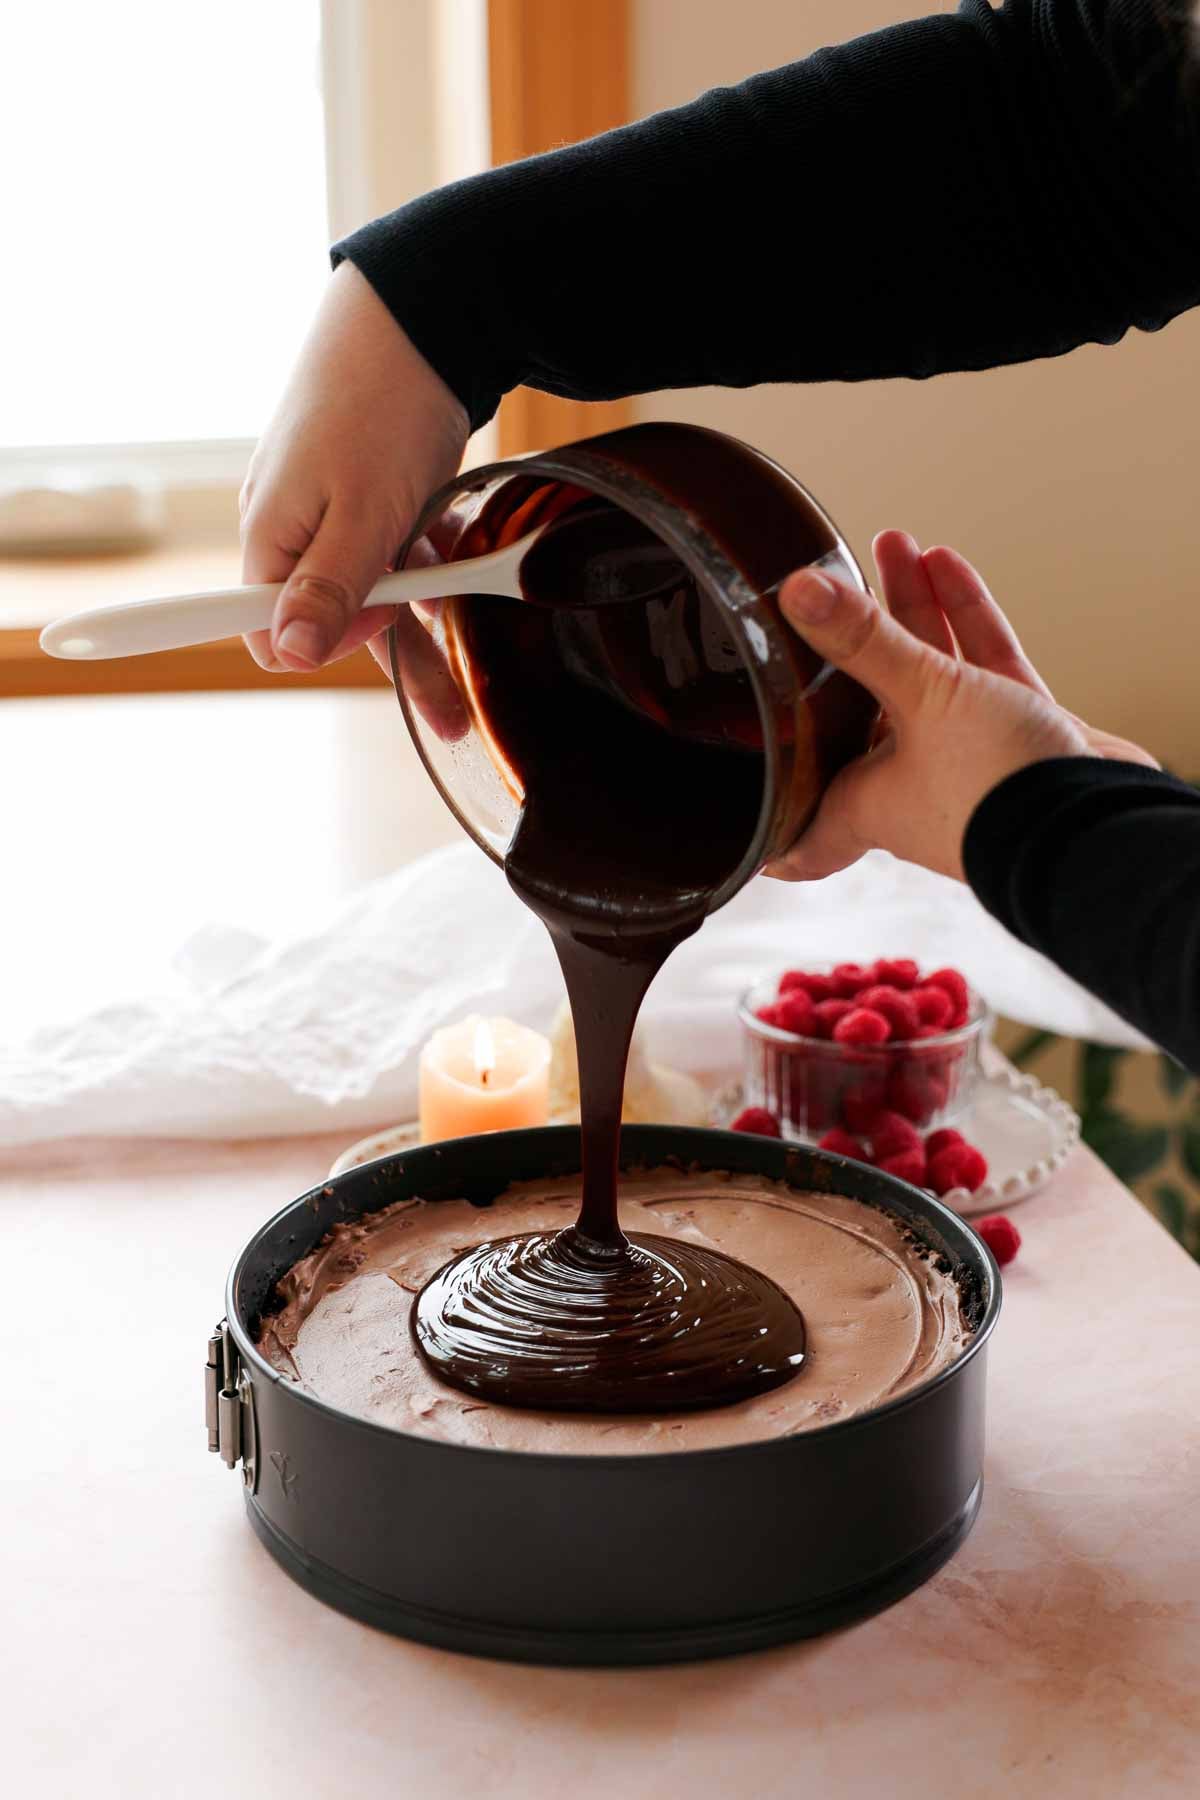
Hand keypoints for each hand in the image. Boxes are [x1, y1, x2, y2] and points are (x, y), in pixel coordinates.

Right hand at [238, 261, 470, 731]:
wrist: (420, 318)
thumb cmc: (380, 409)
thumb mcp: (360, 513)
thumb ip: (328, 587)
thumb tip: (287, 654)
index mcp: (269, 535)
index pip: (267, 631)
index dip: (321, 646)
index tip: (376, 631)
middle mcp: (293, 528)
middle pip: (332, 620)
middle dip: (393, 657)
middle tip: (453, 713)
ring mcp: (334, 510)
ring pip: (376, 590)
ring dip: (422, 617)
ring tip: (472, 664)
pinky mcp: (374, 493)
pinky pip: (398, 551)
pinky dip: (431, 564)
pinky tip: (462, 562)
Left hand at [768, 531, 1156, 882]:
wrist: (1101, 821)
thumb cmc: (996, 789)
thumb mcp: (920, 698)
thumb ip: (863, 642)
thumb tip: (798, 593)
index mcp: (868, 804)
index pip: (804, 816)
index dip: (778, 812)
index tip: (753, 800)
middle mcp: (914, 784)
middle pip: (867, 706)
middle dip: (852, 644)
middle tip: (833, 584)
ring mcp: (971, 758)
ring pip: (931, 675)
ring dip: (914, 612)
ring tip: (894, 545)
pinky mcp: (1023, 736)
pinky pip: (987, 668)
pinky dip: (967, 619)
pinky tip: (947, 565)